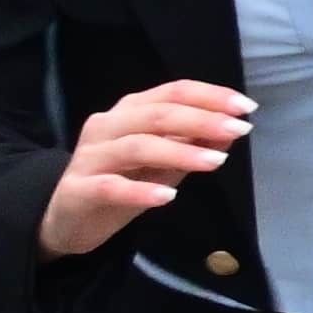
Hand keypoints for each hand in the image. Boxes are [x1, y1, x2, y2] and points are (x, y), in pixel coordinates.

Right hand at [44, 76, 251, 257]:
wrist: (66, 221)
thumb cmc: (120, 185)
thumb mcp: (163, 165)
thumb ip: (192, 146)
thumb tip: (232, 129)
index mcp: (129, 112)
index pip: (172, 92)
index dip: (210, 96)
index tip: (246, 108)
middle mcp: (107, 126)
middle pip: (157, 114)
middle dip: (202, 119)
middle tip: (239, 129)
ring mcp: (89, 157)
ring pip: (137, 146)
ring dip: (181, 152)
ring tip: (217, 161)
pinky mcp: (78, 189)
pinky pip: (111, 186)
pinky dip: (142, 190)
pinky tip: (169, 196)